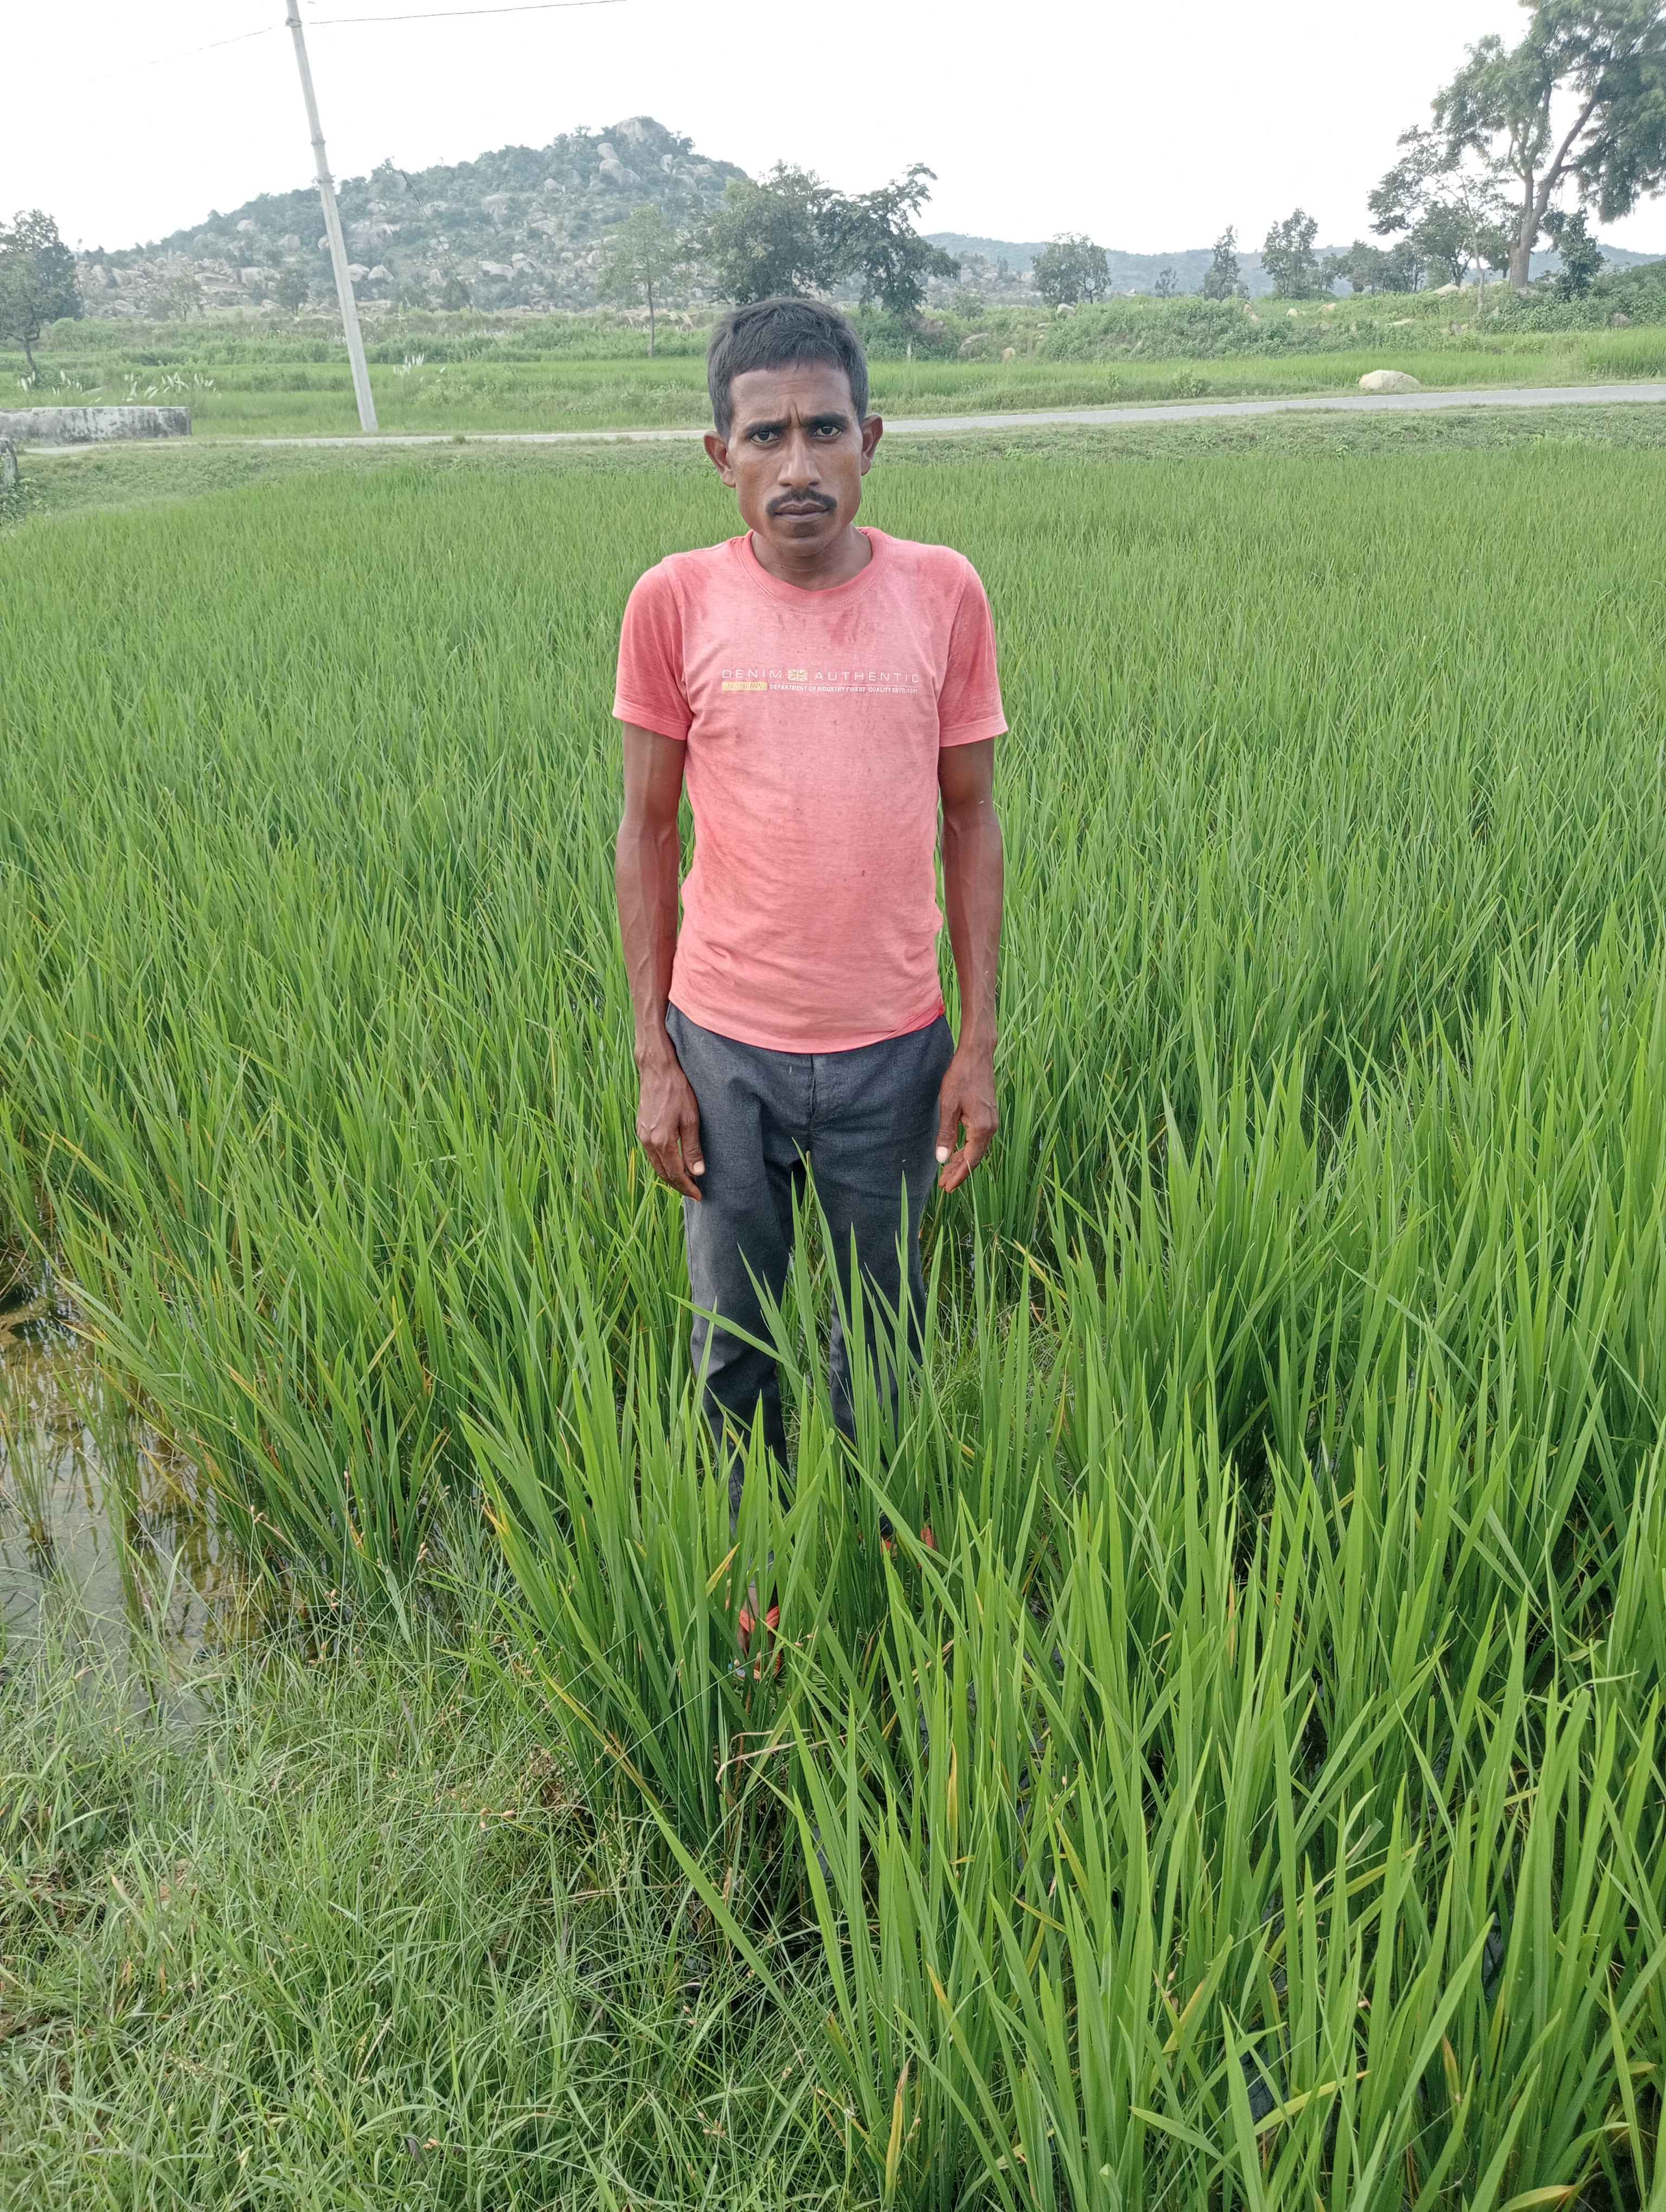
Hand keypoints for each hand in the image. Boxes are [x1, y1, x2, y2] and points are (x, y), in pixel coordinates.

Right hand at [636, 1050, 704, 1199]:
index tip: (699, 1195)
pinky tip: (673, 1162)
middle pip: (663, 1173)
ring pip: (656, 1164)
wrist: (657, 1069)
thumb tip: (698, 1172)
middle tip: (694, 1191)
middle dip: (679, 1184)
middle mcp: (648, 1141)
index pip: (675, 1174)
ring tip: (686, 1180)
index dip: (688, 1187)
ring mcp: (642, 1135)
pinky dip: (663, 1163)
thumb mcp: (691, 1119)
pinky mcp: (641, 1128)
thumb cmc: (677, 1090)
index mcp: (661, 1141)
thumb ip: (692, 1148)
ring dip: (670, 1175)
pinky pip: (652, 1153)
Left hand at [934, 1042, 996, 1193]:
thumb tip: (942, 1159)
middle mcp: (991, 1127)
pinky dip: (968, 1149)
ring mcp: (992, 1121)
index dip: (958, 1175)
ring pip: (977, 1149)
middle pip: (975, 1158)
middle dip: (959, 1172)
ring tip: (947, 1173)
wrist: (977, 1056)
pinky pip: (979, 1139)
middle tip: (943, 1185)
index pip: (970, 1160)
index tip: (946, 1188)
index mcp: (982, 1128)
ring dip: (963, 1161)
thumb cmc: (961, 1077)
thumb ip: (946, 1134)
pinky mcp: (989, 1115)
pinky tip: (957, 1152)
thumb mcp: (948, 1106)